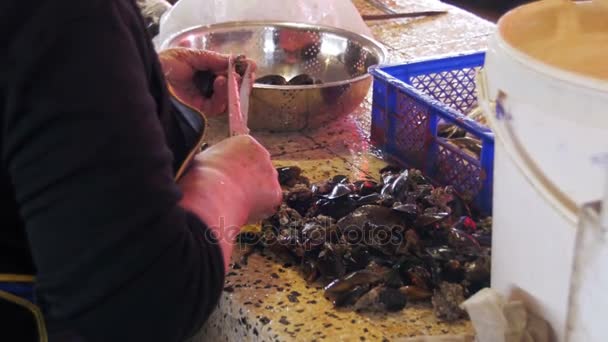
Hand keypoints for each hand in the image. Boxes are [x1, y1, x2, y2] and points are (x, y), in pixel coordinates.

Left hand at [158, 48, 256, 114]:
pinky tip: (220, 82)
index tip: (251, 65)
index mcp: (203, 72)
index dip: (239, 70)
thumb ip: (213, 59)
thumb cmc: (165, 63)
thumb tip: (234, 60)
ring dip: (232, 87)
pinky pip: (218, 107)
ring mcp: (203, 100)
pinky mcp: (200, 111)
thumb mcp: (191, 55)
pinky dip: (223, 95)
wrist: (150, 77)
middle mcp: (205, 87)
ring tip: (228, 76)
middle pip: (231, 88)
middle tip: (248, 73)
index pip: (226, 73)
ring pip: (228, 99)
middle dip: (242, 81)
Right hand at [177, 135, 281, 268]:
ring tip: (235, 203)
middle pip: (258, 170)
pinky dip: (258, 210)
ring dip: (254, 195)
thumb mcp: (205, 158)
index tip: (227, 179)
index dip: (236, 169)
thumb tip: (212, 168)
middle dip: (249, 181)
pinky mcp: (275, 194)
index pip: (247, 155)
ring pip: (265, 188)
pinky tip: (243, 211)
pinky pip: (268, 205)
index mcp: (246, 142)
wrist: (211, 194)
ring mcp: (271, 174)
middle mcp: (263, 154)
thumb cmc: (200, 177)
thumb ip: (217, 160)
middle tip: (233, 194)